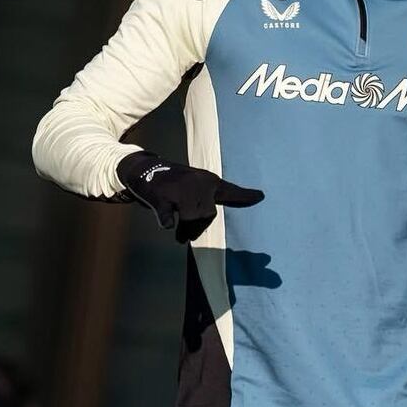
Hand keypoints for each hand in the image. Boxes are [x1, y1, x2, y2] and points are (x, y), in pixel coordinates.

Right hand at [117, 151, 263, 242]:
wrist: (145, 169)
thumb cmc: (177, 183)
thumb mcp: (199, 185)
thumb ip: (216, 198)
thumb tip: (243, 204)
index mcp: (209, 181)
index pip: (231, 191)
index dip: (245, 196)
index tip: (261, 196)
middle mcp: (198, 183)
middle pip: (208, 214)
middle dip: (199, 228)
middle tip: (188, 236)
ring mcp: (179, 188)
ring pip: (192, 217)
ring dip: (187, 231)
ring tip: (180, 237)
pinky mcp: (160, 196)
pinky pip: (167, 213)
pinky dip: (167, 220)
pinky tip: (167, 225)